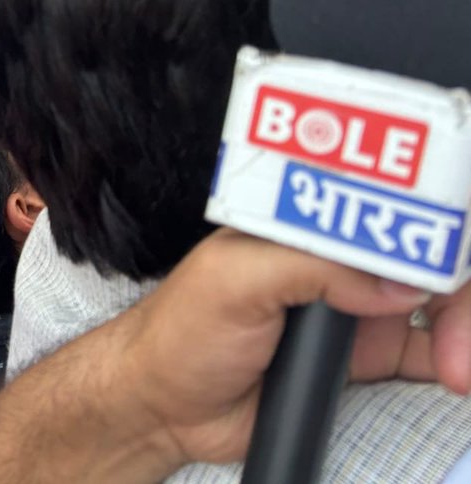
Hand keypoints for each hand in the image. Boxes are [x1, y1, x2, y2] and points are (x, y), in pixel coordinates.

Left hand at [125, 228, 470, 468]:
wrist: (167, 406)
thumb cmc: (181, 331)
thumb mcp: (234, 281)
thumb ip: (310, 268)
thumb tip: (395, 280)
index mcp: (305, 221)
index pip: (386, 202)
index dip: (430, 223)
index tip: (450, 255)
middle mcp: (336, 256)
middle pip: (423, 251)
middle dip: (455, 288)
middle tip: (457, 337)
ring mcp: (353, 305)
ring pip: (434, 300)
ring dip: (459, 326)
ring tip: (457, 369)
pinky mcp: (361, 355)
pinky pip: (424, 350)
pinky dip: (452, 357)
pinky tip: (456, 372)